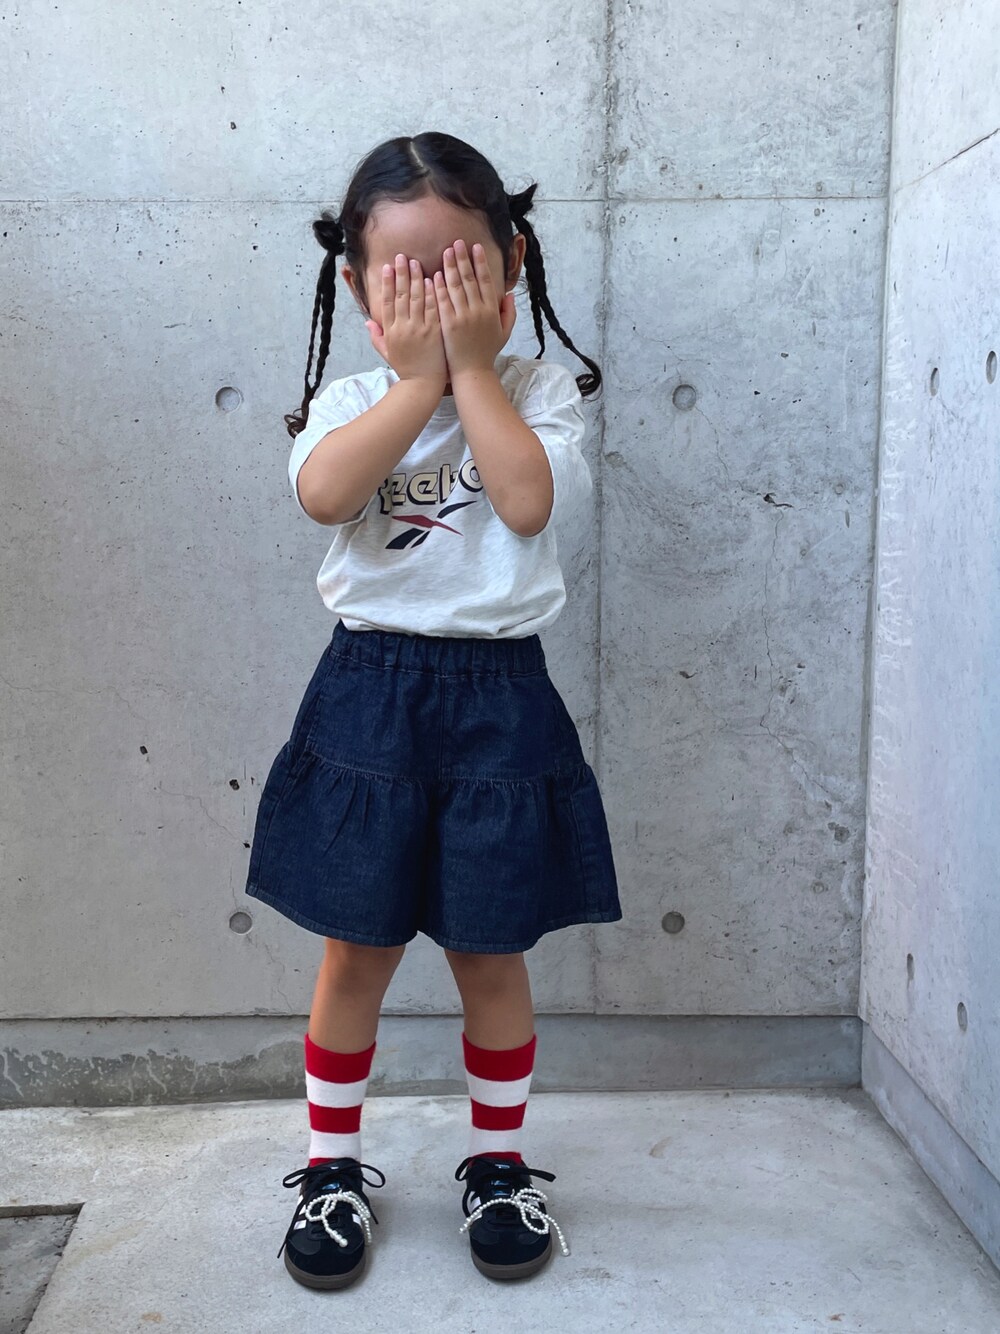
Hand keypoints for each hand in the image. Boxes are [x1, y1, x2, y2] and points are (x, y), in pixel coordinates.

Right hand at [365, 253, 447, 385]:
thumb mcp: (387, 353)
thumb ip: (377, 337)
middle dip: (401, 274)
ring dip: (416, 278)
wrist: (422, 385)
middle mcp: (403, 327)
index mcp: (390, 331)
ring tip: (416, 262)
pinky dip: (432, 292)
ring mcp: (419, 329)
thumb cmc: (406, 369)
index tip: (387, 267)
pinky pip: (433, 308)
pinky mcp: (434, 332)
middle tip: (402, 257)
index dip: (386, 283)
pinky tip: (433, 278)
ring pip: (416, 298)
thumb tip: (367, 323)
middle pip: (400, 295)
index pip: (386, 302)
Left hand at [433, 239, 515, 378]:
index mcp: (492, 310)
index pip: (486, 280)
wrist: (472, 372)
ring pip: (455, 286)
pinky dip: (439, 287)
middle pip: (469, 279)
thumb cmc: (487, 352)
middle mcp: (478, 310)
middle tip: (456, 242)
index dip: (480, 262)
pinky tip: (435, 274)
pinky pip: (443, 301)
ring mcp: (462, 317)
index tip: (475, 247)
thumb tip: (510, 294)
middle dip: (463, 258)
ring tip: (446, 251)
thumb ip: (509, 313)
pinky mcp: (448, 324)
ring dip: (450, 267)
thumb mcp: (504, 333)